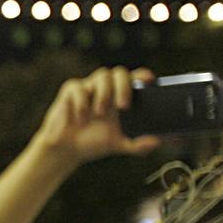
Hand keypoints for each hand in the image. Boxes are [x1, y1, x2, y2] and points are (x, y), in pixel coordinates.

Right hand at [34, 66, 160, 166]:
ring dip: (104, 93)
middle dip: (124, 87)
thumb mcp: (118, 145)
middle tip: (124, 106)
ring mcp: (88, 89)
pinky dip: (81, 101)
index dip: (143, 75)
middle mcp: (106, 89)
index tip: (150, 81)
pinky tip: (80, 117)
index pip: (136, 78)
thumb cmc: (93, 142)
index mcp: (121, 97)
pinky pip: (77, 87)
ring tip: (99, 113)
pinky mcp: (70, 93)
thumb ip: (138, 145)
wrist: (65, 150)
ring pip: (102, 75)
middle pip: (120, 72)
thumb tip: (157, 142)